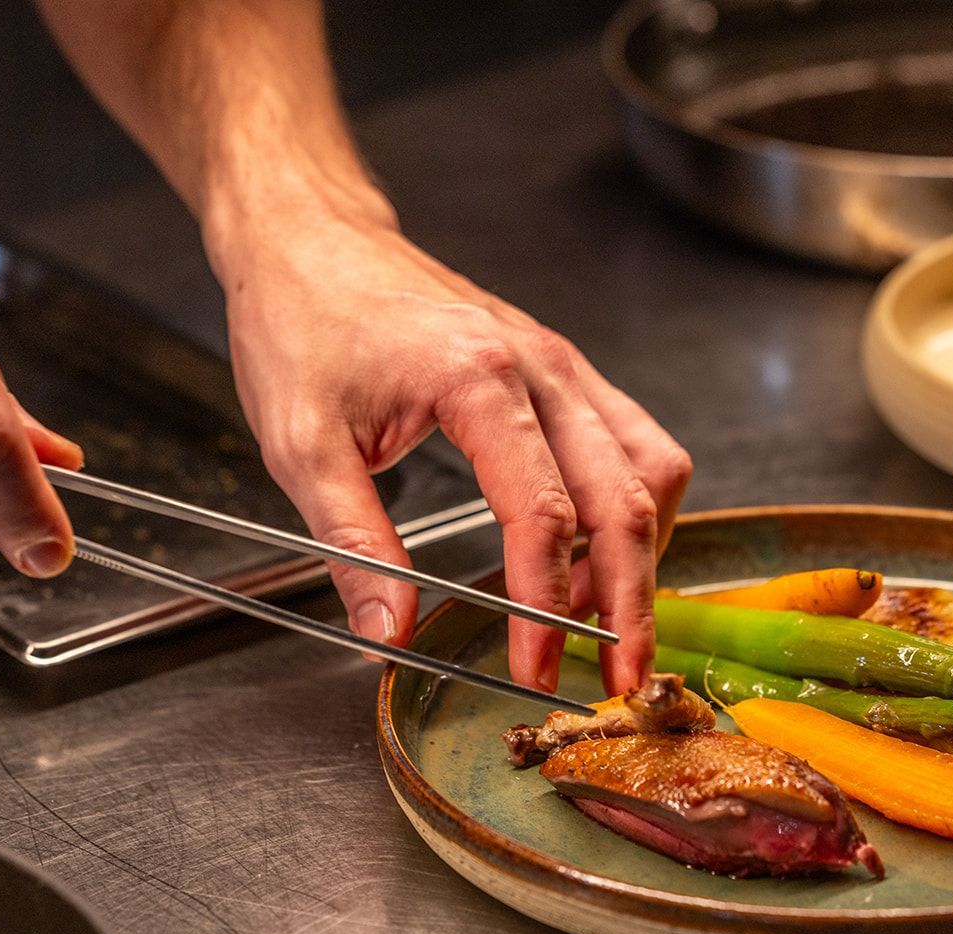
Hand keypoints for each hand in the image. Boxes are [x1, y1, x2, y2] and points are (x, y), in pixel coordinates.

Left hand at [210, 187, 691, 693]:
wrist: (310, 237)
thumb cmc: (301, 320)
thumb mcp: (302, 444)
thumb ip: (354, 542)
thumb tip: (389, 631)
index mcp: (478, 380)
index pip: (543, 516)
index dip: (548, 608)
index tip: (538, 670)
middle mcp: (540, 367)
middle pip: (623, 498)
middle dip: (629, 601)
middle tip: (618, 677)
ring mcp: (561, 363)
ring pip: (651, 466)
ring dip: (643, 552)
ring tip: (602, 620)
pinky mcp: (562, 368)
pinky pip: (634, 440)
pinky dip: (632, 505)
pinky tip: (594, 551)